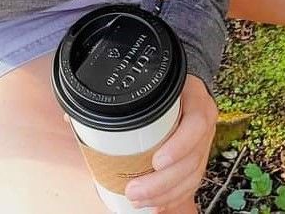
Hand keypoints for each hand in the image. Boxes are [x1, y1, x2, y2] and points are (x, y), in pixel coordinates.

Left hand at [123, 74, 216, 213]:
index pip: (196, 123)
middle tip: (134, 190)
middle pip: (191, 159)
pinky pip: (191, 183)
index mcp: (196, 100)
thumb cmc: (166, 85)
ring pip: (191, 176)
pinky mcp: (198, 158)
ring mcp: (203, 143)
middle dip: (162, 181)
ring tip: (140, 201)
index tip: (157, 161)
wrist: (188, 86)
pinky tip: (157, 206)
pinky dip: (173, 197)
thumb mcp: (155, 83)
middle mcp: (203, 124)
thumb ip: (131, 97)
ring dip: (165, 194)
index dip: (179, 146)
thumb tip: (81, 116)